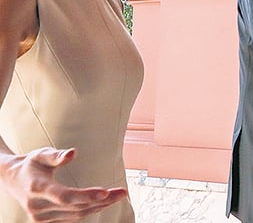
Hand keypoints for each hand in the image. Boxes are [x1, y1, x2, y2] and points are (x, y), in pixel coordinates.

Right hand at [0, 147, 127, 221]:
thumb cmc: (31, 164)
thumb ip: (55, 155)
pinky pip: (72, 218)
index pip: (64, 196)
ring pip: (76, 215)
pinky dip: (89, 210)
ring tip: (118, 196)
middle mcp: (37, 207)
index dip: (85, 196)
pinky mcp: (45, 222)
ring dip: (100, 206)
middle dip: (102, 200)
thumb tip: (73, 153)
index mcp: (36, 188)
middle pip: (75, 207)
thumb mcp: (40, 154)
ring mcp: (40, 217)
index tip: (105, 192)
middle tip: (122, 192)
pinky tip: (104, 202)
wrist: (12, 180)